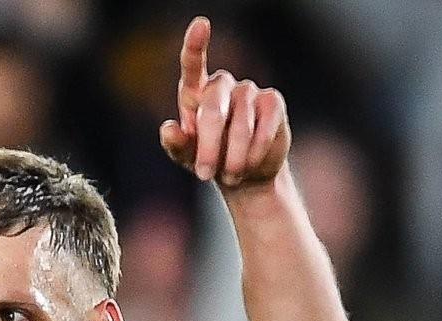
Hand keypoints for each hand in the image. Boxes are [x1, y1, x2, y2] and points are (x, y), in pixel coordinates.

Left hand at [159, 17, 290, 189]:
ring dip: (234, 156)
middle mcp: (223, 86)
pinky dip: (256, 151)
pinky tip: (251, 165)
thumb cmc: (209, 160)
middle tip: (204, 175)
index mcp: (195, 92)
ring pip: (241, 123)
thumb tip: (168, 129)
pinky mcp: (273, 104)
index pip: (193, 63)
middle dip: (209, 146)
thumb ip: (176, 144)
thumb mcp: (187, 157)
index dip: (196, 44)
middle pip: (213, 108)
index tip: (201, 24)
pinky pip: (265, 126)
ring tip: (230, 175)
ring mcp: (249, 92)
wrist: (243, 175)